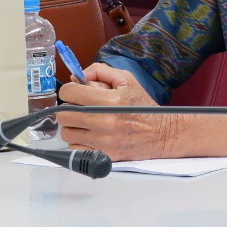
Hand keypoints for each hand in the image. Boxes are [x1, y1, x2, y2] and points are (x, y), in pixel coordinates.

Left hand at [56, 63, 175, 160]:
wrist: (161, 133)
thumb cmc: (142, 106)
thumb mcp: (126, 79)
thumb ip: (99, 71)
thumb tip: (76, 77)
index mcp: (109, 100)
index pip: (70, 93)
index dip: (69, 90)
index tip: (74, 92)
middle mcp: (104, 122)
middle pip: (64, 114)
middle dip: (68, 108)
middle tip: (78, 107)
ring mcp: (103, 141)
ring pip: (67, 133)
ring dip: (72, 126)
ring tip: (84, 122)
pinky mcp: (103, 155)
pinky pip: (75, 149)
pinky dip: (78, 142)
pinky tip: (89, 135)